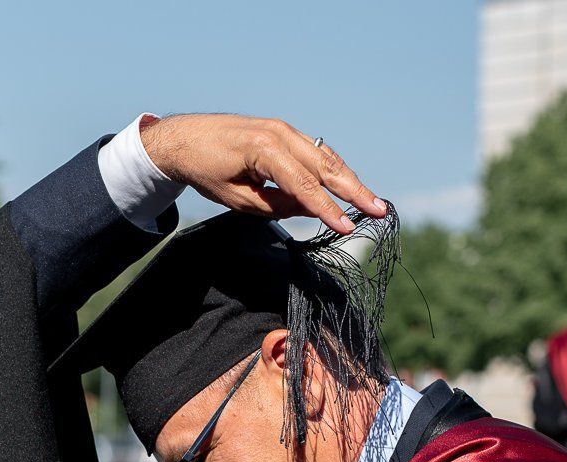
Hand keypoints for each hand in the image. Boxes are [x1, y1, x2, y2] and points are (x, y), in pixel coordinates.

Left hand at [140, 114, 384, 233]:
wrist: (186, 139)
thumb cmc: (206, 171)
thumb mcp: (236, 198)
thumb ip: (275, 204)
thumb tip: (310, 208)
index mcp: (263, 149)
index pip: (304, 186)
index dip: (327, 210)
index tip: (347, 227)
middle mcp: (279, 133)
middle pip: (325, 167)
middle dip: (354, 191)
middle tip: (380, 211)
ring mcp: (284, 129)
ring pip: (325, 157)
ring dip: (350, 180)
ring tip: (372, 202)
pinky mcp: (285, 132)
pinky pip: (316, 152)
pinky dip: (334, 169)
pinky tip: (350, 185)